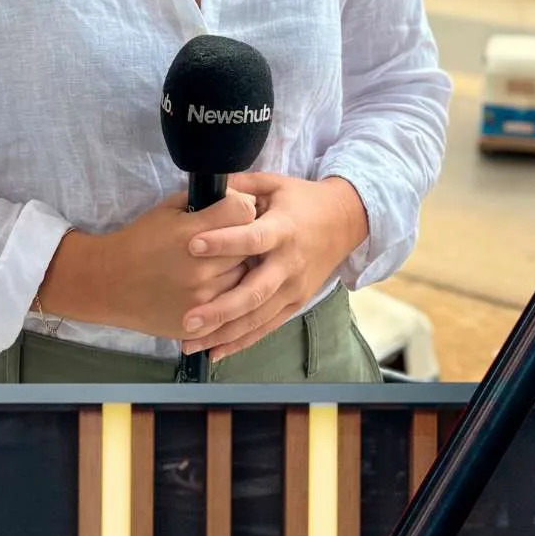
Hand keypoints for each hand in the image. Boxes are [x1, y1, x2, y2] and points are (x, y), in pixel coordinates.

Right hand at [38, 188, 256, 338]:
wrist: (107, 283)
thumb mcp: (166, 210)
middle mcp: (201, 267)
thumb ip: (201, 200)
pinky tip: (210, 290)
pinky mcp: (200, 323)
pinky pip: (230, 308)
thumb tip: (238, 196)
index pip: (244, 211)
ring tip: (215, 268)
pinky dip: (225, 299)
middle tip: (226, 244)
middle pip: (249, 246)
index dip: (242, 208)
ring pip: (243, 279)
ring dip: (235, 272)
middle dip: (242, 241)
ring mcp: (202, 298)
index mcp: (192, 233)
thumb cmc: (139, 241)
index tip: (235, 213)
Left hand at [179, 173, 368, 357]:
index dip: (224, 242)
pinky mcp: (295, 304)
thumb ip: (241, 185)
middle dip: (220, 309)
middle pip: (255, 292)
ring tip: (190, 343)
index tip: (192, 245)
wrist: (346, 222)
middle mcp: (289, 264)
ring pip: (257, 318)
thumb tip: (205, 183)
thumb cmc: (303, 200)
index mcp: (283, 230)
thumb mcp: (275, 184)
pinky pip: (266, 327)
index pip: (252, 239)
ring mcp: (294, 288)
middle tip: (188, 319)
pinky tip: (215, 352)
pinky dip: (241, 342)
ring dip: (224, 333)